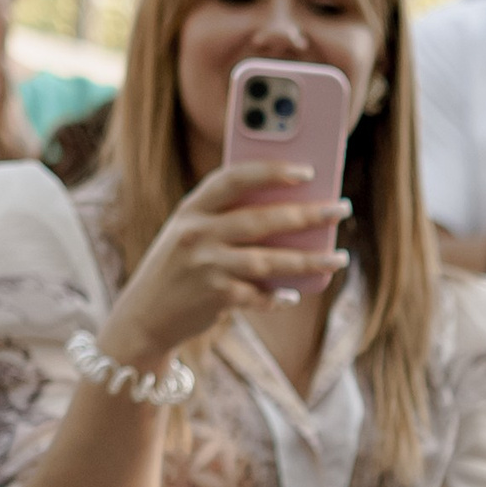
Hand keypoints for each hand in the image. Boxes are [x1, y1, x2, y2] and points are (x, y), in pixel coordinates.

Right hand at [99, 161, 349, 369]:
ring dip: (308, 260)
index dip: (271, 172)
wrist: (144, 315)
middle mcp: (196, 234)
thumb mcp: (191, 234)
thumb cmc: (180, 267)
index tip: (307, 170)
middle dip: (307, 214)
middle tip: (340, 209)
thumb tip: (294, 212)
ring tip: (338, 258)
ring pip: (268, 261)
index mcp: (192, 209)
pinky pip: (258, 296)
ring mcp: (204, 266)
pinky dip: (279, 297)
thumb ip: (227, 219)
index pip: (233, 178)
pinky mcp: (214, 297)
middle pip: (261, 219)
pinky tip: (295, 295)